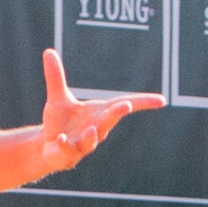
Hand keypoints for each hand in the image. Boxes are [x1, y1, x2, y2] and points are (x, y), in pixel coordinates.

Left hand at [35, 48, 161, 173]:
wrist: (46, 147)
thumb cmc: (60, 122)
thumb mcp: (58, 97)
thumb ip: (56, 76)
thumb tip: (48, 51)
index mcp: (98, 113)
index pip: (123, 105)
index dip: (143, 103)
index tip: (161, 100)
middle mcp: (95, 129)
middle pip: (109, 121)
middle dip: (116, 114)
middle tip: (125, 106)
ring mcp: (82, 144)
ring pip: (91, 140)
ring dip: (92, 135)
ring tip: (92, 128)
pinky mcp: (66, 155)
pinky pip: (66, 151)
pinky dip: (64, 145)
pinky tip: (60, 139)